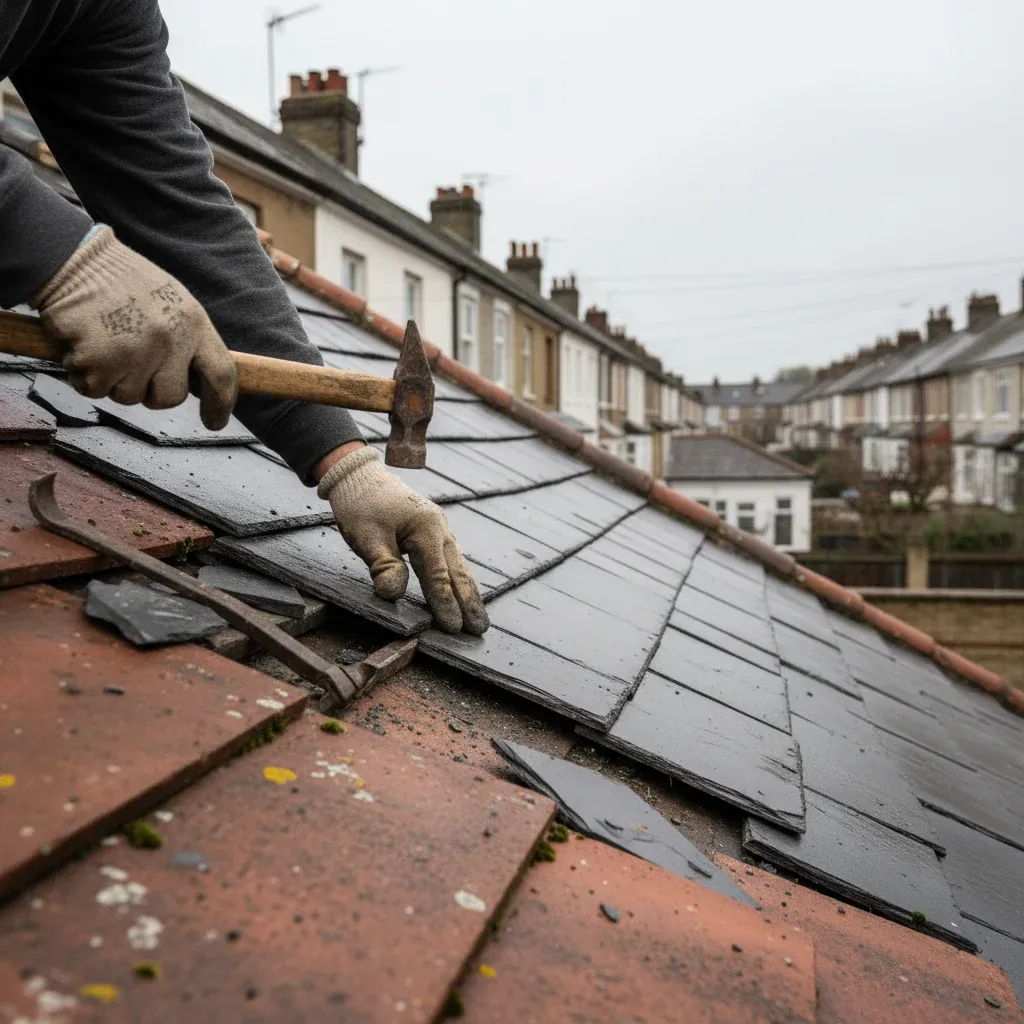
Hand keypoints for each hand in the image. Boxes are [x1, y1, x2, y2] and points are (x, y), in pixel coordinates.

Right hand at [30, 226, 236, 429]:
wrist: (73, 259)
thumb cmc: (121, 282)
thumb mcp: (171, 302)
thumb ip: (187, 341)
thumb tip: (197, 382)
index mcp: (193, 321)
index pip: (220, 372)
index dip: (220, 403)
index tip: (215, 422)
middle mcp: (169, 338)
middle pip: (170, 397)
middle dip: (150, 392)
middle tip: (131, 365)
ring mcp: (135, 351)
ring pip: (129, 397)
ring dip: (113, 380)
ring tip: (105, 345)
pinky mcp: (99, 360)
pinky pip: (94, 389)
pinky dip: (83, 375)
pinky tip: (83, 345)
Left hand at [317, 446, 489, 634]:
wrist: (360, 477)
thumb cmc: (361, 505)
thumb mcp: (365, 537)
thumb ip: (383, 565)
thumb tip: (393, 594)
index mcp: (426, 529)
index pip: (437, 575)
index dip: (445, 603)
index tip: (453, 629)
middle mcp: (440, 528)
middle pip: (458, 572)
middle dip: (469, 603)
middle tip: (480, 631)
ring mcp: (440, 528)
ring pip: (458, 566)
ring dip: (469, 593)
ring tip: (479, 618)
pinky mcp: (433, 531)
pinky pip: (451, 559)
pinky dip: (459, 579)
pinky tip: (464, 592)